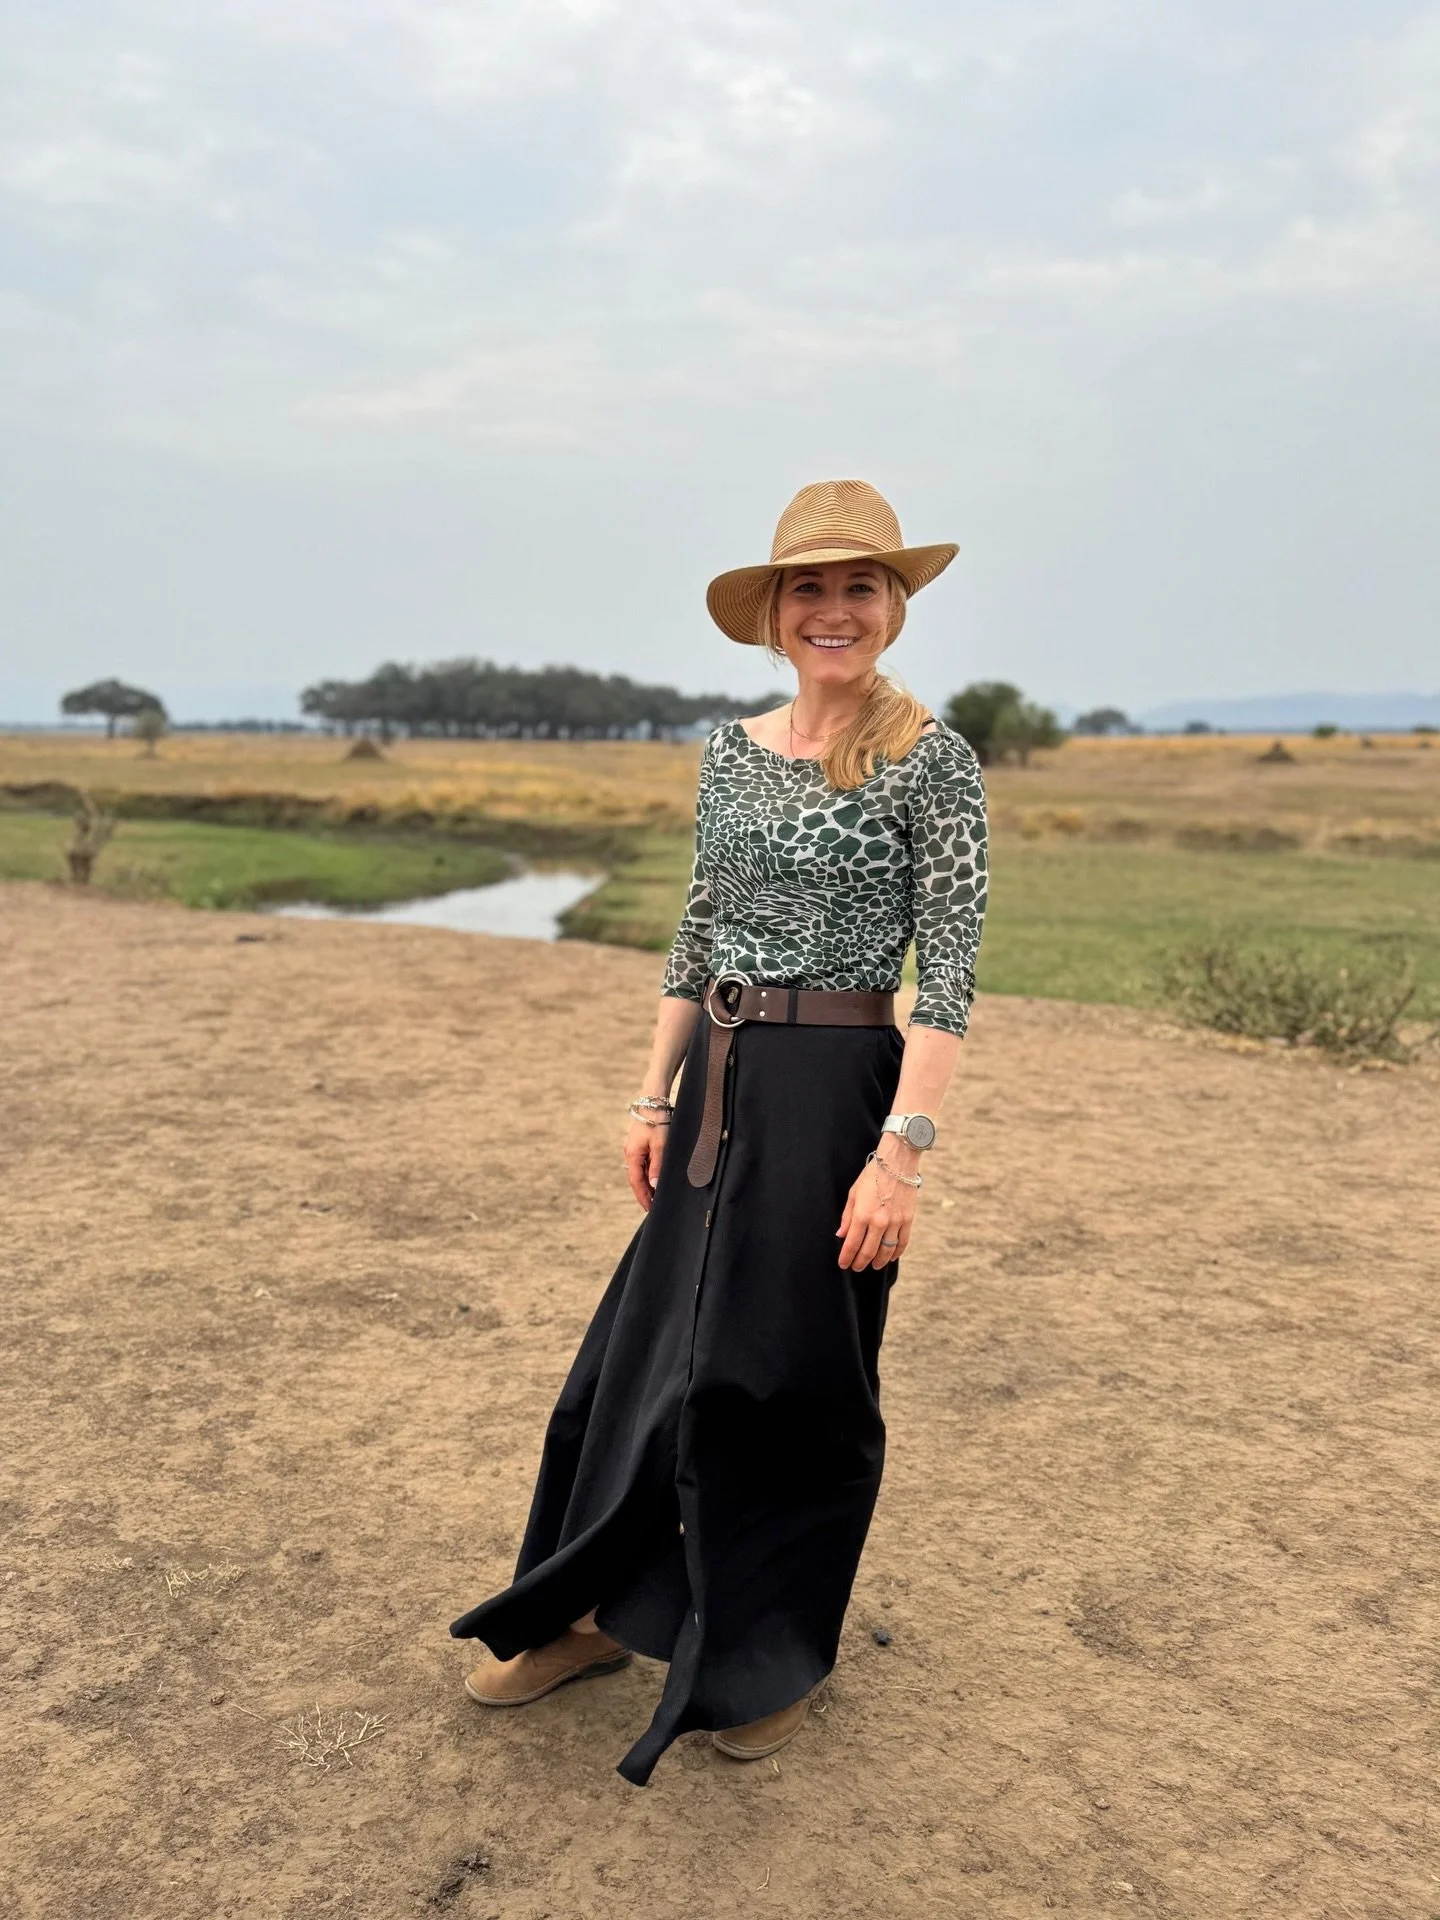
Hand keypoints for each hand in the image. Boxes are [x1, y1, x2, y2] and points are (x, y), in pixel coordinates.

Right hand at [623, 1110, 668, 1210]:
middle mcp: (630, 1152)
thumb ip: (657, 1167)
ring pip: (640, 1170)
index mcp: (632, 1155)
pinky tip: (657, 1176)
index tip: (649, 1209)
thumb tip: (654, 1186)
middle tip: (654, 1206)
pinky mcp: (641, 1142)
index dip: (643, 1197)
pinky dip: (649, 1172)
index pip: (636, 1182)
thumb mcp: (660, 1145)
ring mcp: (635, 1147)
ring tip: (657, 1195)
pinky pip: (644, 1162)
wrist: (653, 1099)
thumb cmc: (657, 1120)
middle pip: (636, 1178)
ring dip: (648, 1183)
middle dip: (645, 1192)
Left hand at [836, 1145, 918, 1270]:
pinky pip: (902, 1242)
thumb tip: (841, 1235)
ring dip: (878, 1261)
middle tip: (856, 1267)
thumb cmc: (872, 1176)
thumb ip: (847, 1217)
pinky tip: (891, 1257)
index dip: (846, 1257)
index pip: (852, 1244)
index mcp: (862, 1214)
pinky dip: (896, 1252)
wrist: (897, 1163)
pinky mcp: (908, 1220)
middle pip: (869, 1251)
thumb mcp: (854, 1193)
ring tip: (873, 1265)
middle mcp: (879, 1222)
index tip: (843, 1264)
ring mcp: (895, 1222)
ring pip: (886, 1250)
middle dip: (860, 1262)